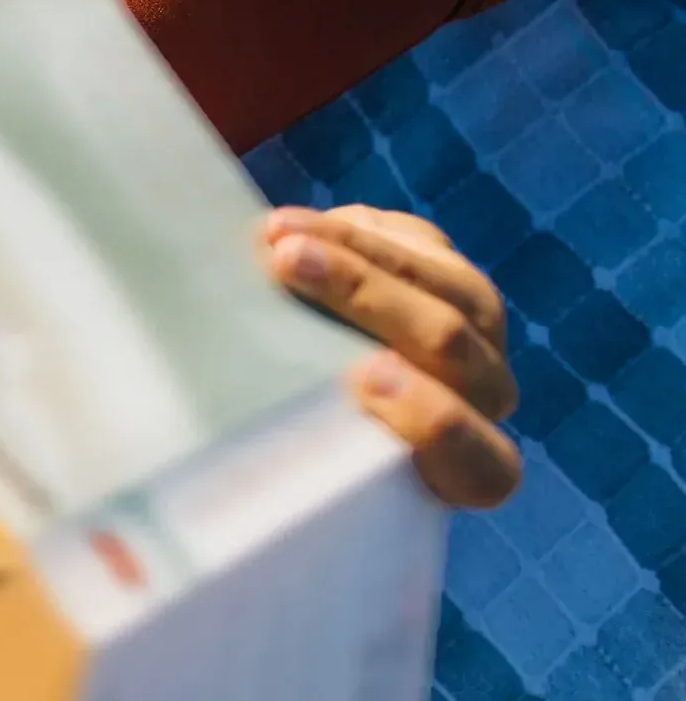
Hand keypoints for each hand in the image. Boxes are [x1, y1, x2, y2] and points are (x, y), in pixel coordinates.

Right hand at [260, 205, 521, 509]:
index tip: (364, 377)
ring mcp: (482, 330)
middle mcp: (488, 397)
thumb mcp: (314, 475)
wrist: (334, 393)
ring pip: (435, 279)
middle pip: (444, 338)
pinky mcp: (455, 275)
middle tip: (286, 264)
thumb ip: (305, 466)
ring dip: (350, 249)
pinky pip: (418, 244)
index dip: (432, 418)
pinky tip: (295, 226)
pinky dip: (354, 231)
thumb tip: (212, 442)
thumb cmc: (313, 452)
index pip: (480, 464)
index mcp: (470, 471)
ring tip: (276, 233)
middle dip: (364, 293)